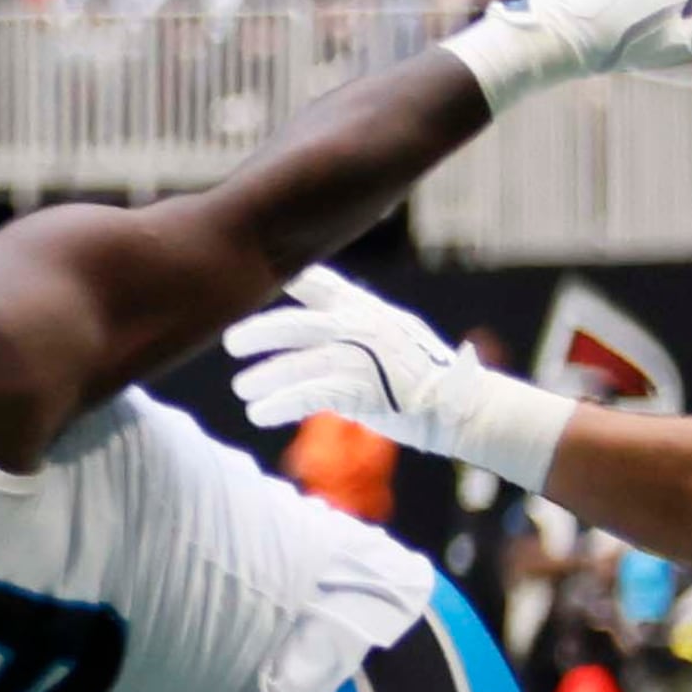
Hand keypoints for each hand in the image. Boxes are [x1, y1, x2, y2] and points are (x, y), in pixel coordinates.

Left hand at [224, 266, 574, 490]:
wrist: (461, 405)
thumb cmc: (417, 372)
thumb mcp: (386, 333)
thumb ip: (349, 323)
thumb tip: (306, 321)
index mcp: (365, 308)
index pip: (318, 283)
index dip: (283, 279)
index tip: (247, 276)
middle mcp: (362, 326)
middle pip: (296, 324)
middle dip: (258, 332)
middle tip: (229, 342)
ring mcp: (363, 356)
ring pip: (298, 363)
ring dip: (264, 378)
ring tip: (242, 390)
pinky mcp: (365, 390)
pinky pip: (310, 395)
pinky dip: (280, 405)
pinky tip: (258, 414)